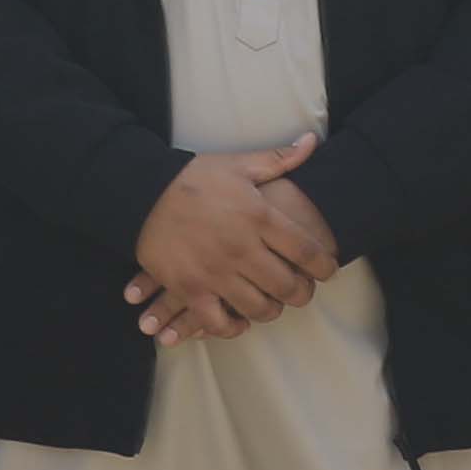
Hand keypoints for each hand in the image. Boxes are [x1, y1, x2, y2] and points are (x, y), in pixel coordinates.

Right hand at [129, 136, 330, 341]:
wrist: (142, 193)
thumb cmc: (193, 178)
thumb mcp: (238, 164)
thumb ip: (279, 159)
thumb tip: (312, 142)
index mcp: (258, 217)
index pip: (306, 250)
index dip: (325, 265)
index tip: (328, 270)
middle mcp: (242, 249)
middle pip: (288, 286)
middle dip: (302, 293)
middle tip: (302, 291)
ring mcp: (215, 272)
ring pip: (259, 308)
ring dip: (271, 310)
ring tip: (272, 303)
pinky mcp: (190, 289)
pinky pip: (218, 322)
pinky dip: (232, 327)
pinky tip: (238, 320)